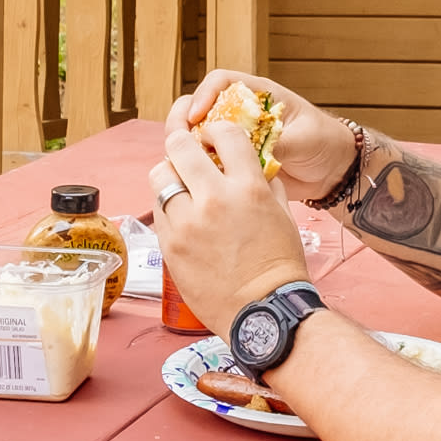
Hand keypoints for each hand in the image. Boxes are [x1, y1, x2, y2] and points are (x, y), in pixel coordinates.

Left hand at [155, 96, 312, 318]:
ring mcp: (187, 223)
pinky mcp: (169, 245)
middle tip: (186, 149)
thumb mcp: (283, 214)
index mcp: (248, 187)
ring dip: (170, 174)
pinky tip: (180, 214)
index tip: (214, 137)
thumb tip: (251, 164)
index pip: (224, 132)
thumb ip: (264, 183)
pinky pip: (157, 211)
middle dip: (182, 141)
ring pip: (160, 175)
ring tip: (180, 184)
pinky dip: (167, 206)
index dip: (217, 129)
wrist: (262, 311)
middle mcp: (214, 199)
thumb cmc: (278, 265)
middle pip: (179, 145)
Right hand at [179, 68, 349, 201]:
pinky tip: (193, 178)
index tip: (196, 116)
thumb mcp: (304, 139)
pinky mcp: (235, 162)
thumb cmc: (325, 143)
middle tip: (177, 139)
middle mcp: (242, 114)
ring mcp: (237, 139)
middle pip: (201, 107)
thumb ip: (279, 143)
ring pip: (199, 136)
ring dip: (186, 146)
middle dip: (183, 120)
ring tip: (180, 161)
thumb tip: (255, 154)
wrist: (334, 170)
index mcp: (259, 96)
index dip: (204, 95)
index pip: (221, 83)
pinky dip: (198, 168)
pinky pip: (210, 161)